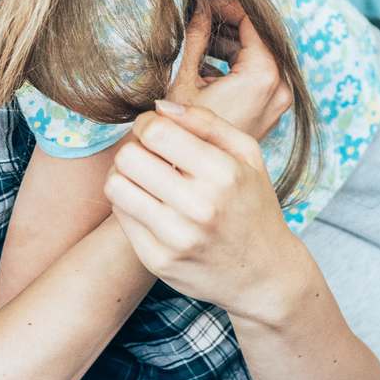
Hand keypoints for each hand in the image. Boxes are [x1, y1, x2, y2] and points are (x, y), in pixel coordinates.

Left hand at [103, 100, 306, 323]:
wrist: (264, 274)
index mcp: (224, 174)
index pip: (156, 132)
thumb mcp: (247, 156)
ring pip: (115, 186)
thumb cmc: (253, 205)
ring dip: (124, 175)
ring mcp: (176, 238)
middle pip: (128, 157)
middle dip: (134, 148)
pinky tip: (149, 203)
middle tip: (149, 155)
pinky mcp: (157, 260)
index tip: (155, 130)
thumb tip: (159, 106)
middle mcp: (199, 207)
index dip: (147, 124)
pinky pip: (119, 216)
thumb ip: (206, 123)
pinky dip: (129, 203)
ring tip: (145, 177)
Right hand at [166, 0, 290, 144]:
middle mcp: (279, 88)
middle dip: (228, 27)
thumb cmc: (185, 132)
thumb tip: (200, 8)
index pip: (253, 23)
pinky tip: (207, 66)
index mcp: (263, 76)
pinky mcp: (269, 111)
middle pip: (258, 40)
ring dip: (230, 46)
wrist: (191, 172)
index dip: (227, 7)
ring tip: (198, 42)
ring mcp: (277, 101)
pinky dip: (236, 66)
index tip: (204, 3)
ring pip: (257, 58)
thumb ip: (197, 37)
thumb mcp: (186, 78)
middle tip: (199, 19)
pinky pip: (258, 77)